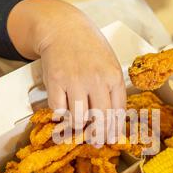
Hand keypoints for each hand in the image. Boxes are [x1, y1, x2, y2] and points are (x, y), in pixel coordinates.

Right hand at [8, 0, 125, 130]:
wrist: (63, 29)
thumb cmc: (90, 48)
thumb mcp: (110, 64)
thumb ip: (113, 89)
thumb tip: (114, 120)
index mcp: (113, 76)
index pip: (117, 112)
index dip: (114, 130)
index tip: (111, 139)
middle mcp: (95, 80)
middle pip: (100, 120)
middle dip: (98, 136)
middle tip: (96, 142)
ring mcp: (74, 81)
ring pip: (79, 119)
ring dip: (79, 126)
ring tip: (79, 126)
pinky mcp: (54, 81)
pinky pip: (59, 110)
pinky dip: (61, 115)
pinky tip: (64, 111)